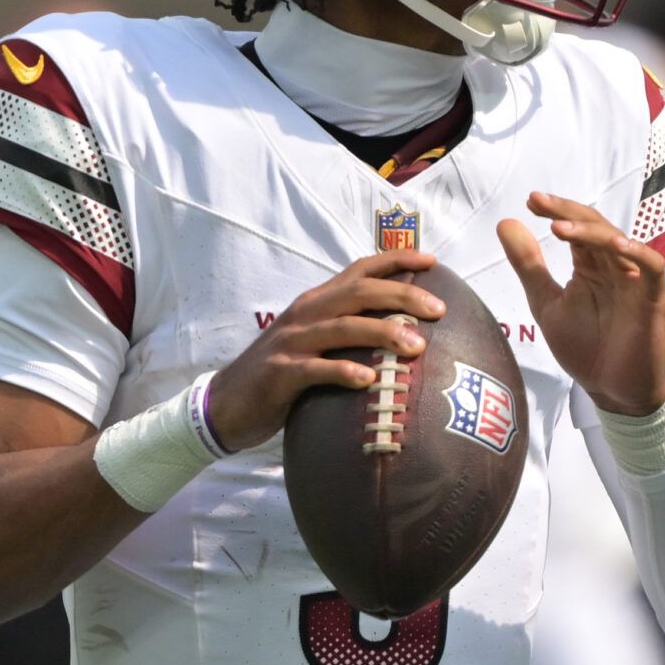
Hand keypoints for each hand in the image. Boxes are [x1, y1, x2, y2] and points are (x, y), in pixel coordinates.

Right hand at [209, 249, 444, 450]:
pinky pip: (315, 370)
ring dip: (382, 333)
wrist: (226, 403)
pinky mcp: (280, 374)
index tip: (432, 260)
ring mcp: (292, 342)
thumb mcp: (315, 343)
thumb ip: (348, 332)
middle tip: (438, 309)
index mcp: (317, 302)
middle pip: (359, 293)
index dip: (395, 261)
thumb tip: (403, 333)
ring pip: (342, 327)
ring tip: (416, 346)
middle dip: (401, 296)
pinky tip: (369, 380)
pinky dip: (343, 371)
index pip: (359, 270)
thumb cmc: (282, 374)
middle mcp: (306, 314)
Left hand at [497, 191, 664, 415]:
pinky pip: (653, 267)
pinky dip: (637, 252)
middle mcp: (614, 265)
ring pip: (620, 242)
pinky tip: (616, 245)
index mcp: (590, 265)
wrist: (611, 391)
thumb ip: (529, 266)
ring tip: (560, 228)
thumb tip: (505, 222)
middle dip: (567, 213)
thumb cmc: (584, 347)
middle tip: (539, 202)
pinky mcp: (654, 298)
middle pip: (596, 227)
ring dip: (592, 232)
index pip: (576, 228)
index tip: (530, 201)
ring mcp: (636, 280)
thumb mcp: (546, 303)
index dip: (555, 211)